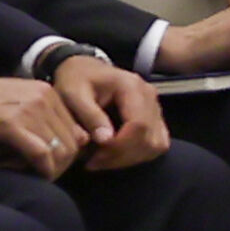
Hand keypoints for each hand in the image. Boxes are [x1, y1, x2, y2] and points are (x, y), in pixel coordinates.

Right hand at [0, 68, 83, 176]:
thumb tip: (79, 140)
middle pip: (72, 141)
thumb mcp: (19, 103)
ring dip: (55, 169)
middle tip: (50, 174)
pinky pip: (40, 153)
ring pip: (60, 149)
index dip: (72, 152)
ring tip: (43, 176)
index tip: (59, 164)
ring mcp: (28, 109)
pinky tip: (38, 175)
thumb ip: (47, 118)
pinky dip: (43, 169)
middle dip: (65, 164)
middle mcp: (43, 97)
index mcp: (47, 92)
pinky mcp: (10, 124)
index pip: (77, 128)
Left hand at [52, 53, 170, 169]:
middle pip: (149, 139)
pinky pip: (156, 144)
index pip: (139, 125)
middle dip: (122, 156)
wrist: (84, 68)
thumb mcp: (73, 94)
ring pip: (155, 145)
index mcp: (131, 86)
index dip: (120, 147)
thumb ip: (89, 115)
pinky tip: (116, 155)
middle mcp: (149, 95)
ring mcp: (155, 106)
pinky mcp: (154, 117)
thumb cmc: (75, 79)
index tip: (94, 157)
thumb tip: (106, 140)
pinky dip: (138, 155)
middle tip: (93, 162)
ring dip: (130, 158)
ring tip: (102, 159)